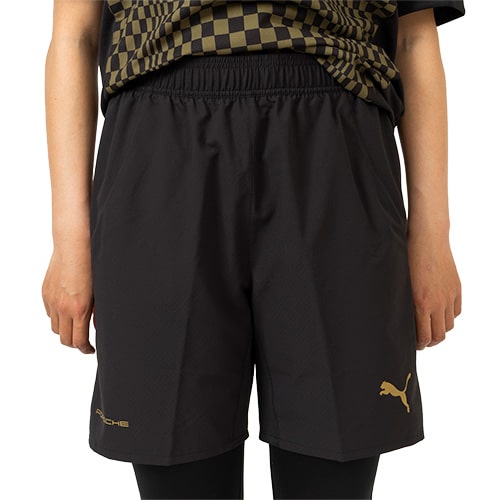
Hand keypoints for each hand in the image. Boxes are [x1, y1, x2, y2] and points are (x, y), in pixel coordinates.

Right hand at [42, 243, 94, 353]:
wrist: (74, 246)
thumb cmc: (93, 265)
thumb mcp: (101, 292)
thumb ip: (99, 312)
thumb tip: (98, 328)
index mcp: (79, 309)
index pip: (78, 341)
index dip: (85, 349)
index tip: (91, 350)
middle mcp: (63, 307)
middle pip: (65, 339)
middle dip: (75, 343)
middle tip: (85, 341)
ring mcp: (51, 300)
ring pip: (55, 328)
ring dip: (65, 330)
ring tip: (76, 326)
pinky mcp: (45, 293)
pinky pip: (50, 313)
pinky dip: (57, 317)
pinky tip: (68, 310)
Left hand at [407, 229, 461, 349]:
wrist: (427, 239)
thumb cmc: (408, 258)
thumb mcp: (401, 283)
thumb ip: (404, 303)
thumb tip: (403, 320)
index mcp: (421, 304)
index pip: (424, 336)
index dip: (419, 344)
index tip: (414, 344)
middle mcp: (438, 303)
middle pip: (439, 335)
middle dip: (429, 341)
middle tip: (421, 340)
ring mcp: (449, 296)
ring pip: (449, 325)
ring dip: (440, 330)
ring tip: (430, 328)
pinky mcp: (456, 289)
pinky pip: (456, 311)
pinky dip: (449, 317)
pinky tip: (440, 314)